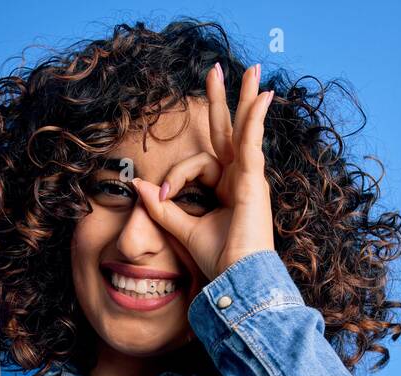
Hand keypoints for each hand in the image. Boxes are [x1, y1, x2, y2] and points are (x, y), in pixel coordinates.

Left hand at [131, 61, 275, 282]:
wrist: (237, 280)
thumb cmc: (218, 261)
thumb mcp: (182, 229)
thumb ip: (161, 206)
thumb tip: (138, 184)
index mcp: (227, 189)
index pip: (199, 164)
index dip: (176, 176)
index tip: (162, 195)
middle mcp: (241, 179)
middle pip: (229, 131)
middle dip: (224, 101)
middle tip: (216, 70)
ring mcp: (250, 179)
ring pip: (244, 130)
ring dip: (245, 99)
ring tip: (250, 70)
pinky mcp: (253, 181)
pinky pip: (252, 143)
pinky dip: (256, 119)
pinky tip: (262, 96)